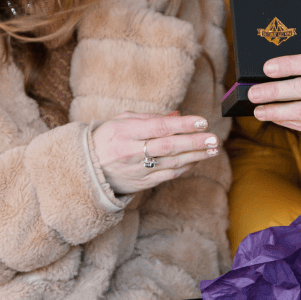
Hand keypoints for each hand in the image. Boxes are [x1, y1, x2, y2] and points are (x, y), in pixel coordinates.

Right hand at [92, 111, 219, 194]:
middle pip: (169, 147)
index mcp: (126, 132)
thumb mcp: (123, 121)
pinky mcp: (141, 184)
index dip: (183, 125)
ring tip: (213, 150)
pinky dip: (184, 168)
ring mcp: (137, 170)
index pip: (160, 128)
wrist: (86, 169)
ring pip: (172, 164)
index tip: (202, 122)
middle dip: (194, 143)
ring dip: (195, 156)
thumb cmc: (107, 138)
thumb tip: (177, 115)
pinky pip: (167, 176)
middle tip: (214, 139)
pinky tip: (197, 160)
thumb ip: (150, 117)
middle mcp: (132, 152)